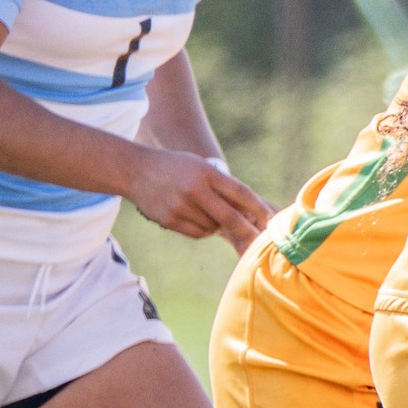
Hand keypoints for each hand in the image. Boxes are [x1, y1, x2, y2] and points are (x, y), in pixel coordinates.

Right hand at [127, 148, 271, 250]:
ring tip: (206, 211)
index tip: (271, 219)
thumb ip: (222, 186)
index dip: (258, 207)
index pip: (240, 192)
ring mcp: (181, 206)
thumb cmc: (177, 168)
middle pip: (230, 217)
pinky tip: (194, 216)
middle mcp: (195, 189)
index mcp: (206, 173)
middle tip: (261, 240)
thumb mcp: (200, 167)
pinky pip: (198, 233)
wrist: (136, 171)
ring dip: (218, 226)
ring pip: (214, 227)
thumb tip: (251, 212)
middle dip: (248, 230)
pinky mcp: (170, 220)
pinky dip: (203, 229)